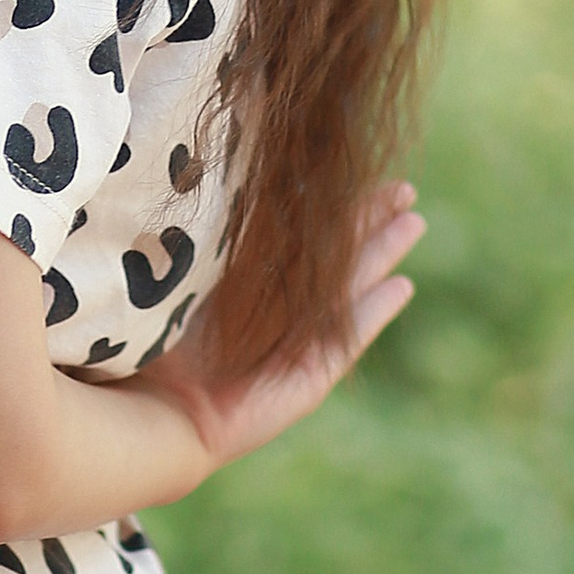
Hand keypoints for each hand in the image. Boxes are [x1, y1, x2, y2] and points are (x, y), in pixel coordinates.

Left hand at [129, 181, 422, 477]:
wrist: (159, 404)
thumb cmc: (161, 336)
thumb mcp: (195, 276)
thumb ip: (219, 241)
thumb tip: (233, 180)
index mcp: (245, 282)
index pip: (299, 235)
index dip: (327, 205)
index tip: (353, 170)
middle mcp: (277, 310)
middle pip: (334, 258)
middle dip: (369, 222)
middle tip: (404, 188)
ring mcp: (297, 344)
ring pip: (350, 290)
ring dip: (382, 256)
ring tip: (414, 222)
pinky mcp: (311, 378)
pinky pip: (348, 337)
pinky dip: (374, 312)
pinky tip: (401, 286)